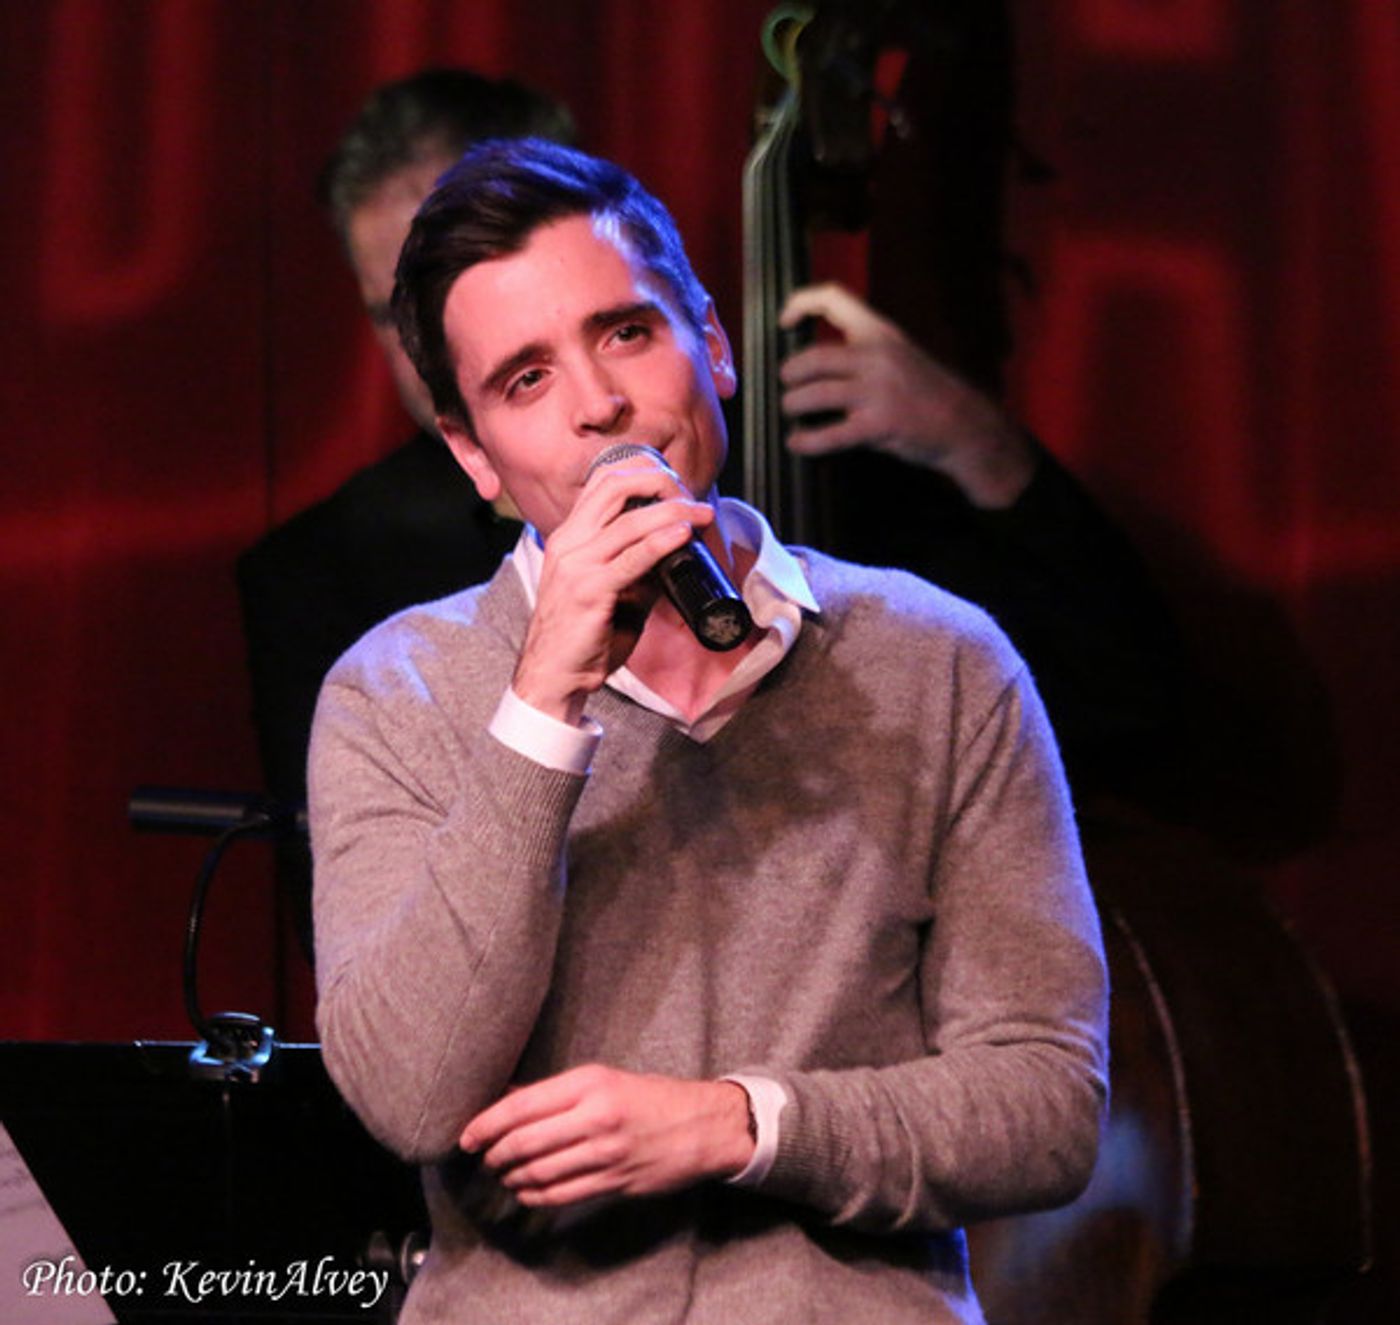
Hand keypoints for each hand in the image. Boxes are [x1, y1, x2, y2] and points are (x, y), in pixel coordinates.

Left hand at [459, 1064, 753, 1208]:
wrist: (702, 1125)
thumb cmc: (650, 1097)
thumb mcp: (604, 1079)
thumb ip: (556, 1092)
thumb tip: (508, 1097)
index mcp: (590, 1083)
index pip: (523, 1106)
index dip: (488, 1124)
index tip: (467, 1136)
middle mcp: (595, 1116)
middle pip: (525, 1142)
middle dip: (495, 1154)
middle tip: (482, 1158)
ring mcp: (606, 1153)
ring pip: (540, 1172)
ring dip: (512, 1177)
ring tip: (502, 1174)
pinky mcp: (615, 1181)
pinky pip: (562, 1195)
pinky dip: (535, 1196)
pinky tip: (525, 1192)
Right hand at [513, 455, 714, 722]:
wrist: (554, 675)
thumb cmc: (583, 636)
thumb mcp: (611, 589)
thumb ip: (638, 566)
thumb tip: (677, 549)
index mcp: (569, 536)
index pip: (603, 481)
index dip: (644, 473)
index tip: (677, 486)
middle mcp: (568, 542)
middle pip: (615, 485)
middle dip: (660, 482)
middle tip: (692, 495)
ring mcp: (576, 564)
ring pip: (630, 520)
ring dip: (674, 510)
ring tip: (702, 512)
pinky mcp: (589, 591)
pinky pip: (632, 558)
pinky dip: (662, 541)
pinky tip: (684, 534)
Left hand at [779, 283, 1034, 508]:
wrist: (965, 424)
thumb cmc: (926, 392)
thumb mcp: (899, 355)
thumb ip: (863, 352)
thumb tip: (815, 362)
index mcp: (881, 332)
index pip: (834, 298)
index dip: (801, 303)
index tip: (783, 321)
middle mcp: (877, 356)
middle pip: (813, 357)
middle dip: (790, 374)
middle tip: (787, 384)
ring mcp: (878, 391)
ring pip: (814, 394)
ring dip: (793, 405)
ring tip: (791, 410)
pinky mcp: (879, 424)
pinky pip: (830, 434)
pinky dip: (806, 440)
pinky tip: (795, 442)